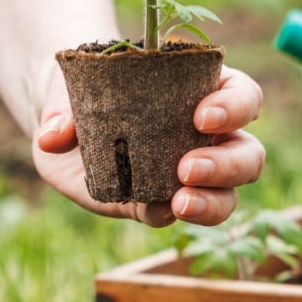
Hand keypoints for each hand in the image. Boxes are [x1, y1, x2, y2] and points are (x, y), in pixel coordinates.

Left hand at [34, 64, 264, 226]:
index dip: (235, 107)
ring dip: (212, 201)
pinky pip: (175, 214)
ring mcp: (186, 175)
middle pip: (247, 152)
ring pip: (227, 194)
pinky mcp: (156, 202)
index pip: (242, 95)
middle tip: (187, 167)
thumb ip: (64, 107)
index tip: (202, 117)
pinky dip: (168, 215)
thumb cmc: (85, 90)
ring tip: (180, 201)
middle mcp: (206, 137)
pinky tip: (155, 210)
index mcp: (202, 91)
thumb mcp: (73, 87)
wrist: (61, 125)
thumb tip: (54, 136)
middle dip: (227, 164)